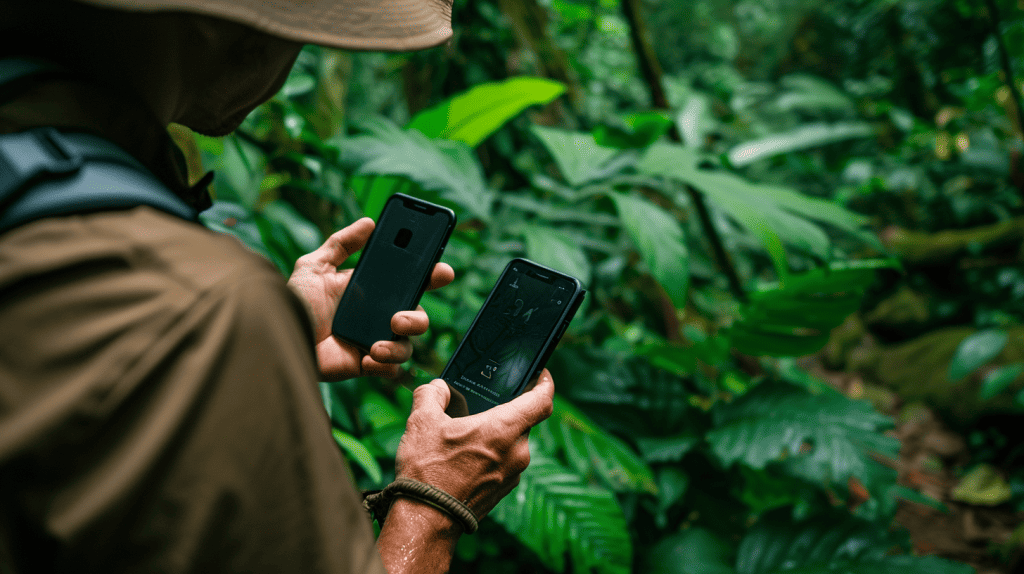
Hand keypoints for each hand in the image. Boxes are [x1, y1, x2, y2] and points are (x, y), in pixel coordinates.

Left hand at [287, 217, 454, 380]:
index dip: (430, 275)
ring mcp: (374, 341)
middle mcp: (378, 316)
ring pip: (408, 345)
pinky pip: (391, 369)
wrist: (278, 337)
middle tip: (399, 317)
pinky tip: (366, 357)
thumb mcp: (314, 266)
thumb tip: (369, 222)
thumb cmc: (294, 303)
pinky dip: (385, 364)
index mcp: (372, 291)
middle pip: (417, 316)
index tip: (441, 271)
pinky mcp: (366, 365)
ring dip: (399, 345)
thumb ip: (341, 243)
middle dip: (418, 317)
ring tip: (376, 345)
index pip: (409, 283)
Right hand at [394, 370, 555, 518]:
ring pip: (512, 443)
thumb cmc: (428, 469)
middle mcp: (517, 452)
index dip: (545, 383)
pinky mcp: (504, 490)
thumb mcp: (422, 421)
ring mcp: (513, 474)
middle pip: (524, 421)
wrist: (427, 519)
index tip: (540, 374)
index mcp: (505, 429)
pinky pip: (505, 463)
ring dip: (496, 436)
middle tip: (482, 406)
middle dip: (505, 412)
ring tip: (466, 436)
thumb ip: (432, 393)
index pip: (543, 400)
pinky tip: (465, 459)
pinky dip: (492, 456)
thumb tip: (439, 387)